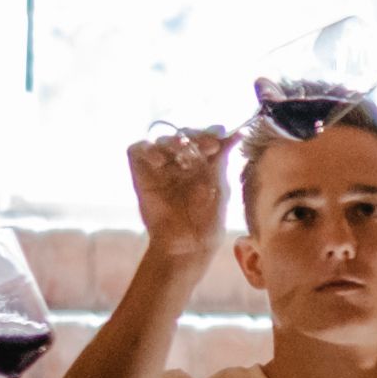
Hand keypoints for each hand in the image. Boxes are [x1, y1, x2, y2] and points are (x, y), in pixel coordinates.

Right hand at [129, 126, 234, 255]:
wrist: (188, 245)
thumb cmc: (208, 219)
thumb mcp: (219, 186)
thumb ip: (223, 159)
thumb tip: (239, 132)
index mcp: (201, 161)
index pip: (203, 136)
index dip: (210, 134)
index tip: (220, 142)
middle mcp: (179, 160)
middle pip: (183, 134)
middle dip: (196, 137)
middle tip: (208, 145)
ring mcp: (159, 166)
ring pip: (162, 139)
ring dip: (174, 140)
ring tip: (183, 149)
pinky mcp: (140, 172)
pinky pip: (138, 150)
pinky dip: (148, 149)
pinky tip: (161, 161)